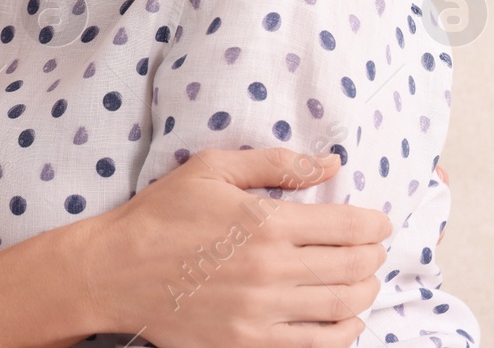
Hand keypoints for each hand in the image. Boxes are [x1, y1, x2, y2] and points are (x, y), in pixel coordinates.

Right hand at [76, 148, 389, 347]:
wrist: (115, 271)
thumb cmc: (161, 214)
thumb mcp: (211, 169)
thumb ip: (275, 163)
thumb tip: (331, 163)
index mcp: (266, 222)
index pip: (349, 226)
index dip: (376, 224)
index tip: (379, 223)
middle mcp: (272, 269)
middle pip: (354, 267)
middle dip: (374, 256)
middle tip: (372, 249)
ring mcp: (263, 311)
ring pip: (343, 307)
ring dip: (365, 292)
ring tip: (363, 280)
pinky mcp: (250, 342)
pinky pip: (318, 343)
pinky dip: (343, 331)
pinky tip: (344, 318)